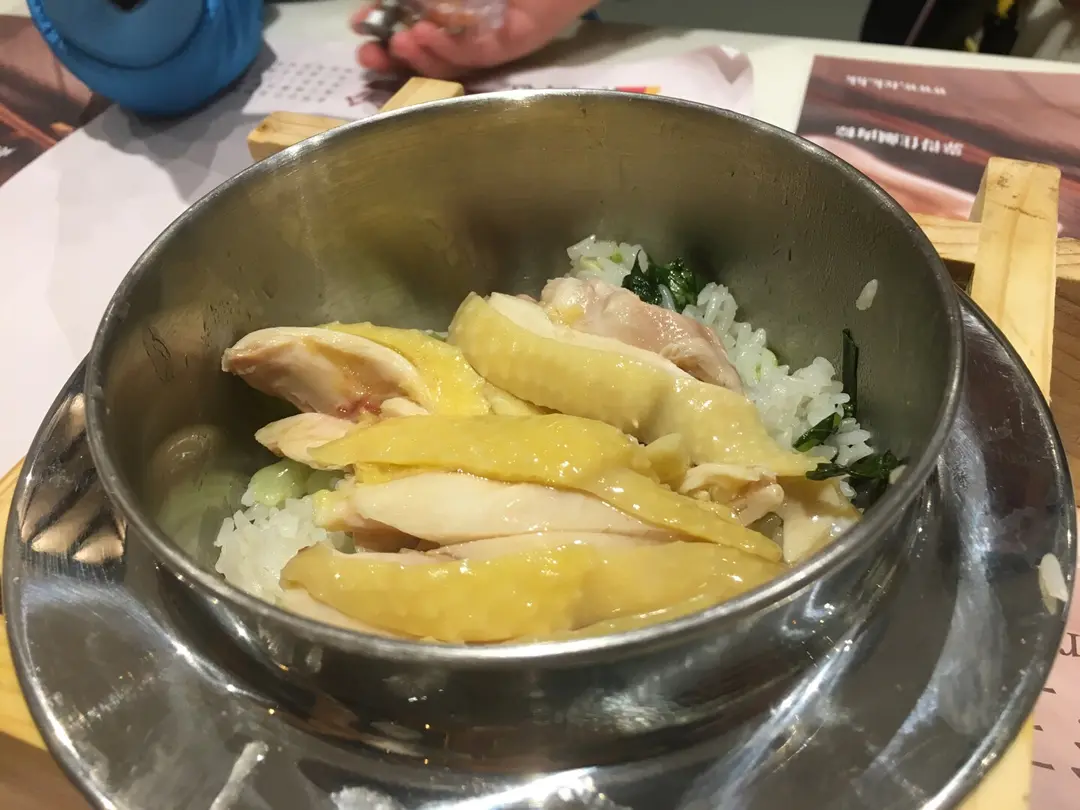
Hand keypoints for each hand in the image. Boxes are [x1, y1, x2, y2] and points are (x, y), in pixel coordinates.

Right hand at [352, 0, 595, 78]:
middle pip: (425, 55)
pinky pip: (475, 54)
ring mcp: (488, 38)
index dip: (382, 32)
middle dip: (394, 58)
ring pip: (448, 61)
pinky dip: (449, 46)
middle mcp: (465, 26)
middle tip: (370, 57)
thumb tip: (368, 11)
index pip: (408, 28)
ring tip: (401, 41)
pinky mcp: (511, 44)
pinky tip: (428, 32)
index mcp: (446, 8)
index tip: (358, 32)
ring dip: (419, 55)